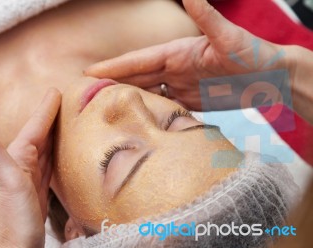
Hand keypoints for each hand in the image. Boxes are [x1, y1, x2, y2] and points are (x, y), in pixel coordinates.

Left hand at [0, 89, 60, 247]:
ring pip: (48, 147)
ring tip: (69, 119)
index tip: (58, 90)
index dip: (46, 109)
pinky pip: (51, 163)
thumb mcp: (6, 179)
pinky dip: (58, 152)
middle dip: (53, 116)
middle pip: (42, 133)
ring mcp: (32, 177)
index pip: (36, 126)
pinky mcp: (40, 190)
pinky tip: (63, 151)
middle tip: (68, 99)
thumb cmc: (15, 219)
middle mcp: (24, 164)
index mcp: (19, 157)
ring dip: (57, 132)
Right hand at [85, 0, 290, 110]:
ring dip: (127, 99)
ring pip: (147, 92)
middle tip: (87, 94)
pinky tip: (136, 119)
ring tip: (104, 109)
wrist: (270, 76)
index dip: (113, 66)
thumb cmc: (253, 54)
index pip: (138, 60)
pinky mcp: (190, 101)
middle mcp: (174, 67)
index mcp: (177, 52)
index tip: (90, 72)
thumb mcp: (229, 37)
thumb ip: (207, 18)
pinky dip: (148, 111)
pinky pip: (164, 107)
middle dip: (112, 83)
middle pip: (137, 77)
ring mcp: (181, 85)